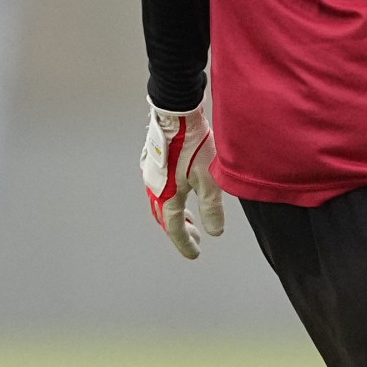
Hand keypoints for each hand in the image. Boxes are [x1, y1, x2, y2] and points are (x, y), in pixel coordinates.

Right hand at [140, 100, 223, 258]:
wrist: (176, 113)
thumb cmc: (193, 144)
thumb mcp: (209, 180)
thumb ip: (212, 208)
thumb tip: (215, 231)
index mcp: (166, 196)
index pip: (174, 228)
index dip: (185, 243)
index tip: (195, 253)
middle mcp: (154, 187)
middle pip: (164, 216)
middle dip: (180, 229)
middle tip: (194, 236)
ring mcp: (151, 172)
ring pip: (160, 201)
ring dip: (175, 213)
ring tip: (189, 216)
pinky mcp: (153, 158)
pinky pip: (158, 186)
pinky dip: (170, 196)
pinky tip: (181, 188)